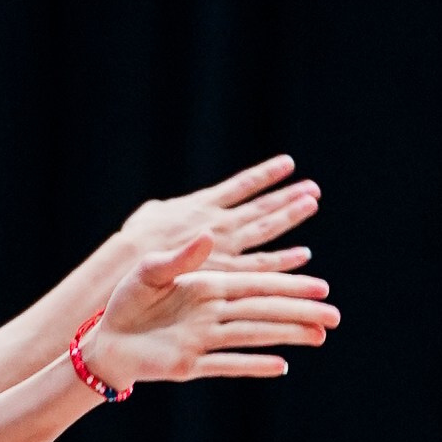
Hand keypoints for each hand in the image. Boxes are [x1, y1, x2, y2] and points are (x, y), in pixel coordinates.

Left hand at [78, 235, 337, 384]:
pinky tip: (281, 366)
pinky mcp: (190, 364)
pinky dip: (252, 365)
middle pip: (264, 311)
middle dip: (299, 312)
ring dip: (286, 336)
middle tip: (335, 316)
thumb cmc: (125, 302)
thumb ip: (180, 257)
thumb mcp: (149, 271)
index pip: (256, 284)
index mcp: (207, 286)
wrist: (104, 340)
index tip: (320, 286)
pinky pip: (226, 364)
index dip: (288, 285)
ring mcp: (203, 340)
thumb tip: (211, 235)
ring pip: (253, 336)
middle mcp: (212, 314)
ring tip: (319, 337)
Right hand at [121, 154, 319, 273]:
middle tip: (313, 188)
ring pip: (266, 230)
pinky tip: (304, 254)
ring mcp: (225, 247)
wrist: (128, 278)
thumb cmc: (133, 250)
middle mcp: (219, 224)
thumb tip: (166, 211)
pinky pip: (261, 265)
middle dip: (288, 197)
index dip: (265, 174)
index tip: (288, 164)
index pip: (242, 185)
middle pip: (261, 207)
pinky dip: (284, 260)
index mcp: (202, 206)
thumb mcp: (147, 219)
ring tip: (312, 204)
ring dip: (291, 215)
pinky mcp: (226, 273)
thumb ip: (165, 212)